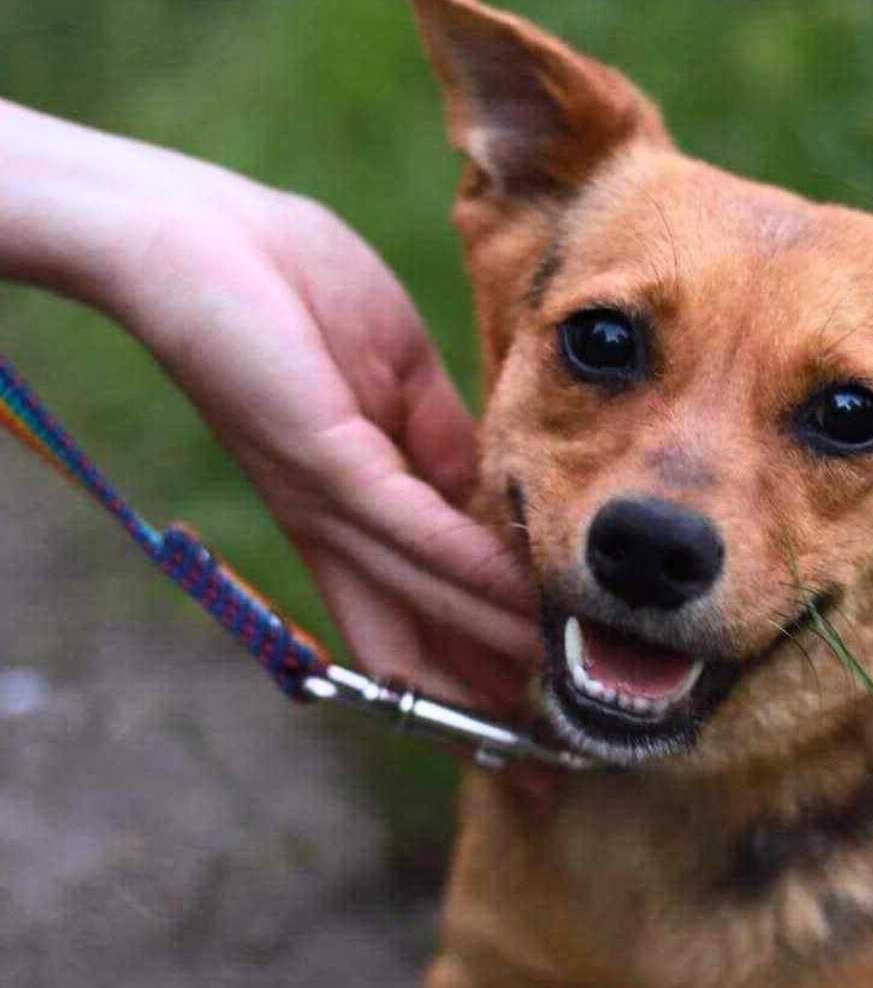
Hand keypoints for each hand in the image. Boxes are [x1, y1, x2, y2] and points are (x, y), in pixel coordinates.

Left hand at [0, 101, 537, 708]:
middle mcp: (334, 528)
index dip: (478, 657)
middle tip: (551, 749)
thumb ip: (444, 442)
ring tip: (559, 679)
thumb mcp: (396, 373)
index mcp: (348, 505)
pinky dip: (474, 575)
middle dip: (480, 697)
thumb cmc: (290, 283)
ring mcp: (329, 504)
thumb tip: (498, 498)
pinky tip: (524, 602)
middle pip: (413, 640)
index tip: (541, 694)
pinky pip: (416, 538)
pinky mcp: (328, 470)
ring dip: (496, 643)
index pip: (419, 605)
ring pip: (423, 599)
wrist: (197, 238)